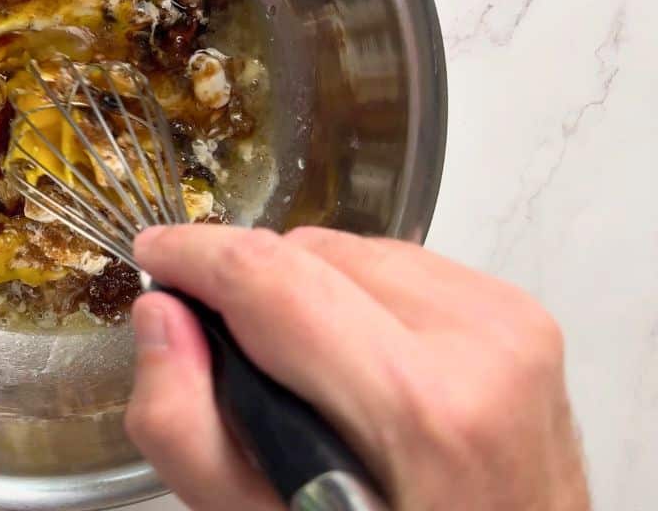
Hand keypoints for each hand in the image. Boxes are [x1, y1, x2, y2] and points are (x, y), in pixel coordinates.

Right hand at [125, 225, 588, 510]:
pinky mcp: (521, 312)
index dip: (195, 255)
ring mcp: (508, 322)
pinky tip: (358, 359)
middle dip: (249, 284)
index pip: (271, 278)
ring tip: (305, 368)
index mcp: (418, 407)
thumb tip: (161, 316)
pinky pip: (401, 264)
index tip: (154, 255)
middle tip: (233, 352)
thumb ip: (185, 427)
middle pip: (308, 253)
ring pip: (353, 249)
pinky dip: (358, 295)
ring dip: (306, 289)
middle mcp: (477, 344)